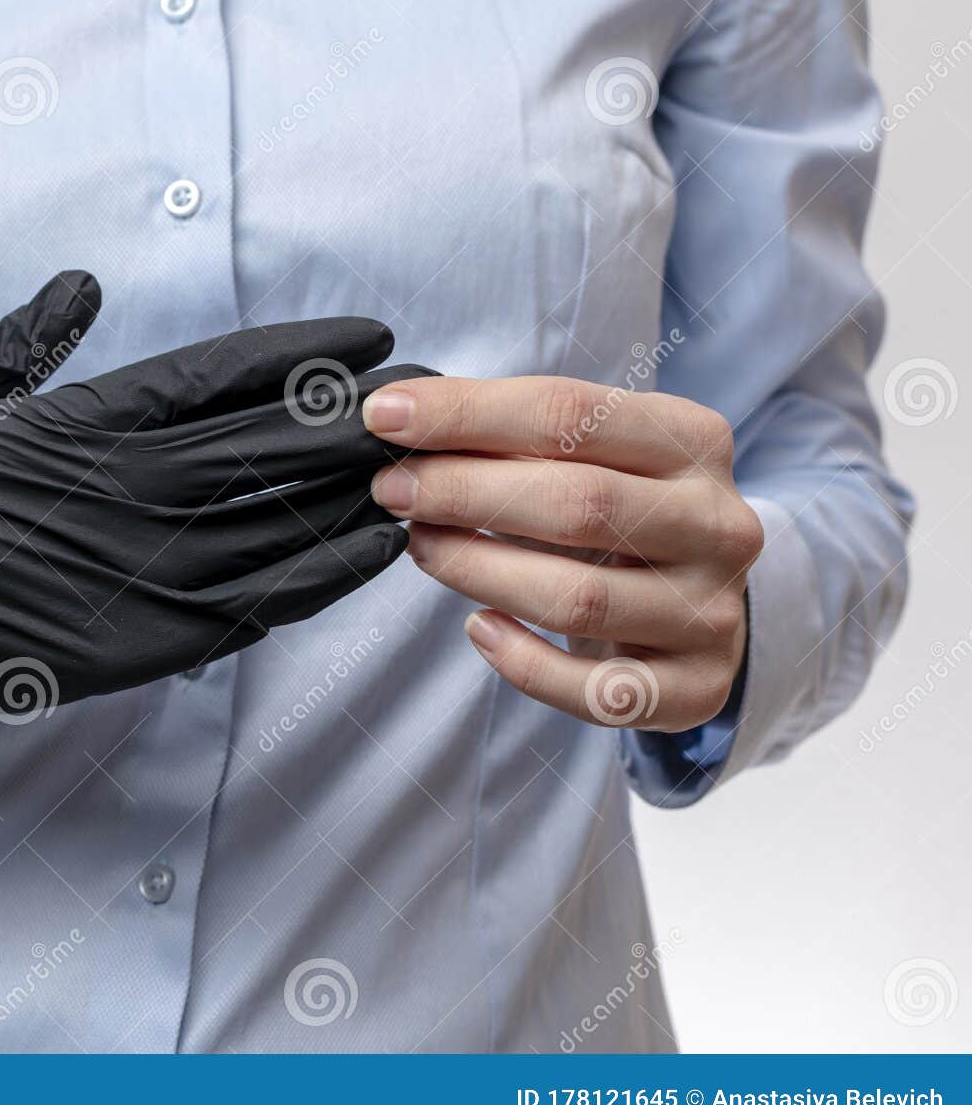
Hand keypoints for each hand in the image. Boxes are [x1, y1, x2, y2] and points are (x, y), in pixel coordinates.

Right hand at [0, 272, 436, 767]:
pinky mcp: (122, 655)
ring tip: (424, 474)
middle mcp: (112, 503)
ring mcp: (123, 586)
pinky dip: (312, 585)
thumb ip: (17, 341)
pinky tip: (362, 559)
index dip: (304, 356)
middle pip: (267, 453)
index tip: (373, 337)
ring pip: (273, 538)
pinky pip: (243, 616)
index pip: (216, 379)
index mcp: (66, 426)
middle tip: (434, 397)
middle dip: (358, 421)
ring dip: (355, 504)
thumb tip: (82, 286)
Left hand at [364, 375, 763, 731]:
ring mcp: (712, 613)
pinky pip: (595, 690)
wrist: (703, 603)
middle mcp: (718, 524)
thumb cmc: (622, 514)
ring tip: (423, 546)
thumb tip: (399, 418)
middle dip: (463, 492)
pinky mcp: (695, 689)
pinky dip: (523, 663)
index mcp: (694, 441)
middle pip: (577, 503)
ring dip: (478, 571)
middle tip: (393, 489)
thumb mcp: (591, 456)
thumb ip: (514, 435)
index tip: (385, 416)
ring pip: (577, 599)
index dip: (468, 413)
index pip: (570, 414)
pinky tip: (480, 628)